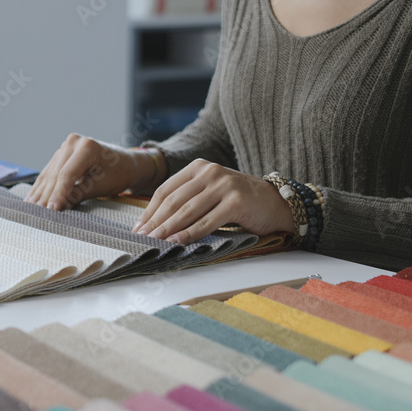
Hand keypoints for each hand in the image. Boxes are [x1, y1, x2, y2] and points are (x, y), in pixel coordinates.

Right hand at [25, 133, 161, 209]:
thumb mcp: (101, 186)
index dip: (57, 194)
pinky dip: (43, 186)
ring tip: (31, 209)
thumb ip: (78, 194)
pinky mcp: (62, 153)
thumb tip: (58, 207)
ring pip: (50, 173)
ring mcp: (66, 146)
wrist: (127, 163)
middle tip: (37, 214)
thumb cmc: (119, 174)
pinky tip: (33, 198)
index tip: (51, 210)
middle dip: (47, 195)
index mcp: (87, 147)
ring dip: (40, 192)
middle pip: (55, 174)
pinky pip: (50, 171)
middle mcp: (73, 142)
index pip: (66, 174)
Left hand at [133, 159, 295, 243]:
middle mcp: (210, 172)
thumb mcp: (209, 193)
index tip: (138, 228)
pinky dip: (189, 234)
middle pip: (174, 200)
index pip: (166, 190)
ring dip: (167, 229)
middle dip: (155, 222)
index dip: (149, 210)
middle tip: (141, 238)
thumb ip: (187, 200)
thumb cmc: (237, 202)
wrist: (274, 203)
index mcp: (198, 168)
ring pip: (187, 211)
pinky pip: (206, 221)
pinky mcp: (236, 201)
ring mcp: (224, 185)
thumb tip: (154, 222)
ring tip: (153, 242)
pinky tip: (176, 242)